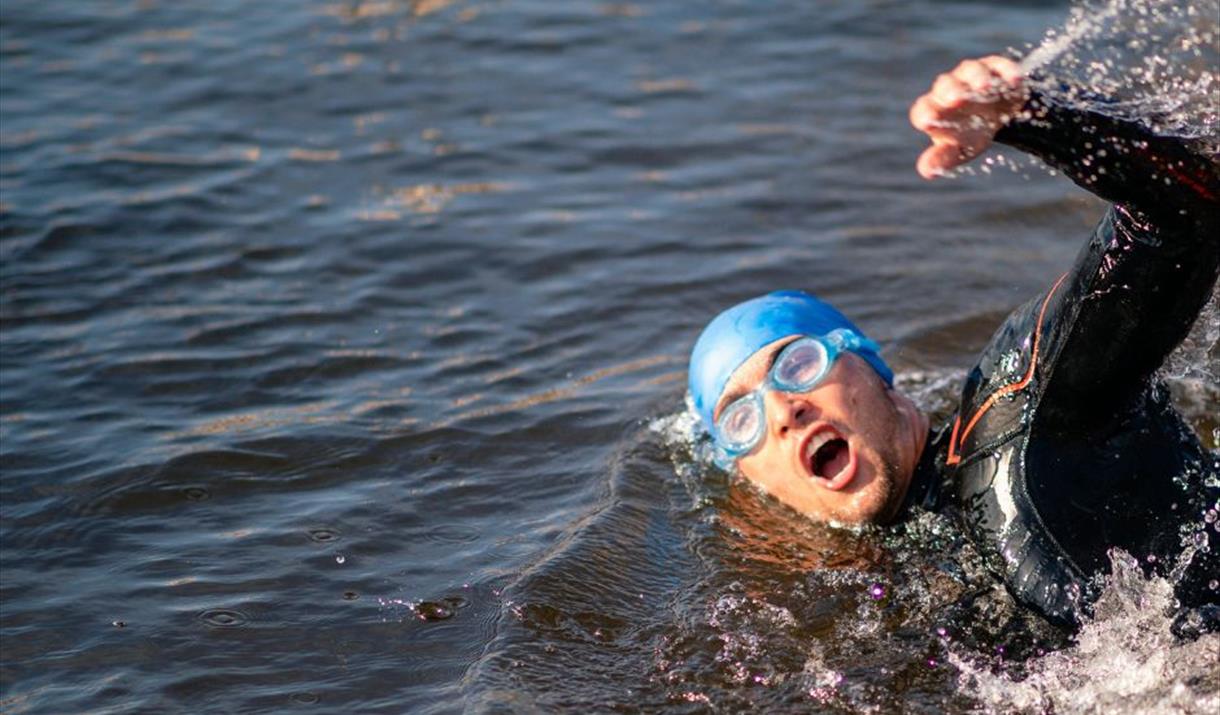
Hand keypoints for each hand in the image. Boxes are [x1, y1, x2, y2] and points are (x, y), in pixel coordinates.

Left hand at [909, 56, 1028, 178]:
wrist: (997, 119)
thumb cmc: (968, 136)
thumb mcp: (958, 150)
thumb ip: (942, 158)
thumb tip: (927, 172)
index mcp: (935, 110)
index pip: (923, 109)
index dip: (925, 113)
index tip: (928, 121)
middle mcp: (949, 88)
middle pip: (945, 85)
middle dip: (951, 91)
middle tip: (956, 99)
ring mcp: (972, 76)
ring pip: (970, 70)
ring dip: (977, 77)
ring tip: (985, 87)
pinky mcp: (996, 68)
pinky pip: (999, 66)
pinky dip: (1007, 72)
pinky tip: (1014, 82)